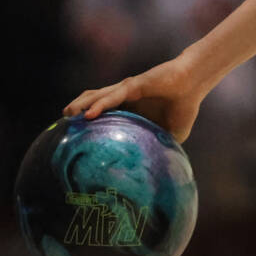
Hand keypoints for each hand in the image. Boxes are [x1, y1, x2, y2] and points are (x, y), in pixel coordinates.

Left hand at [63, 56, 203, 143]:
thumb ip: (163, 147)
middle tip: (61, 125)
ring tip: (65, 115)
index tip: (74, 136)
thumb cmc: (184, 108)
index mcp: (131, 109)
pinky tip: (87, 115)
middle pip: (92, 103)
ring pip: (96, 98)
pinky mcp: (132, 85)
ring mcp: (126, 90)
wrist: (194, 85)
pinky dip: (99, 105)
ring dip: (80, 106)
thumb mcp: (173, 134)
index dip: (87, 122)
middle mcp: (124, 98)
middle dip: (76, 112)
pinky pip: (112, 97)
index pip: (103, 114)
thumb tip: (161, 170)